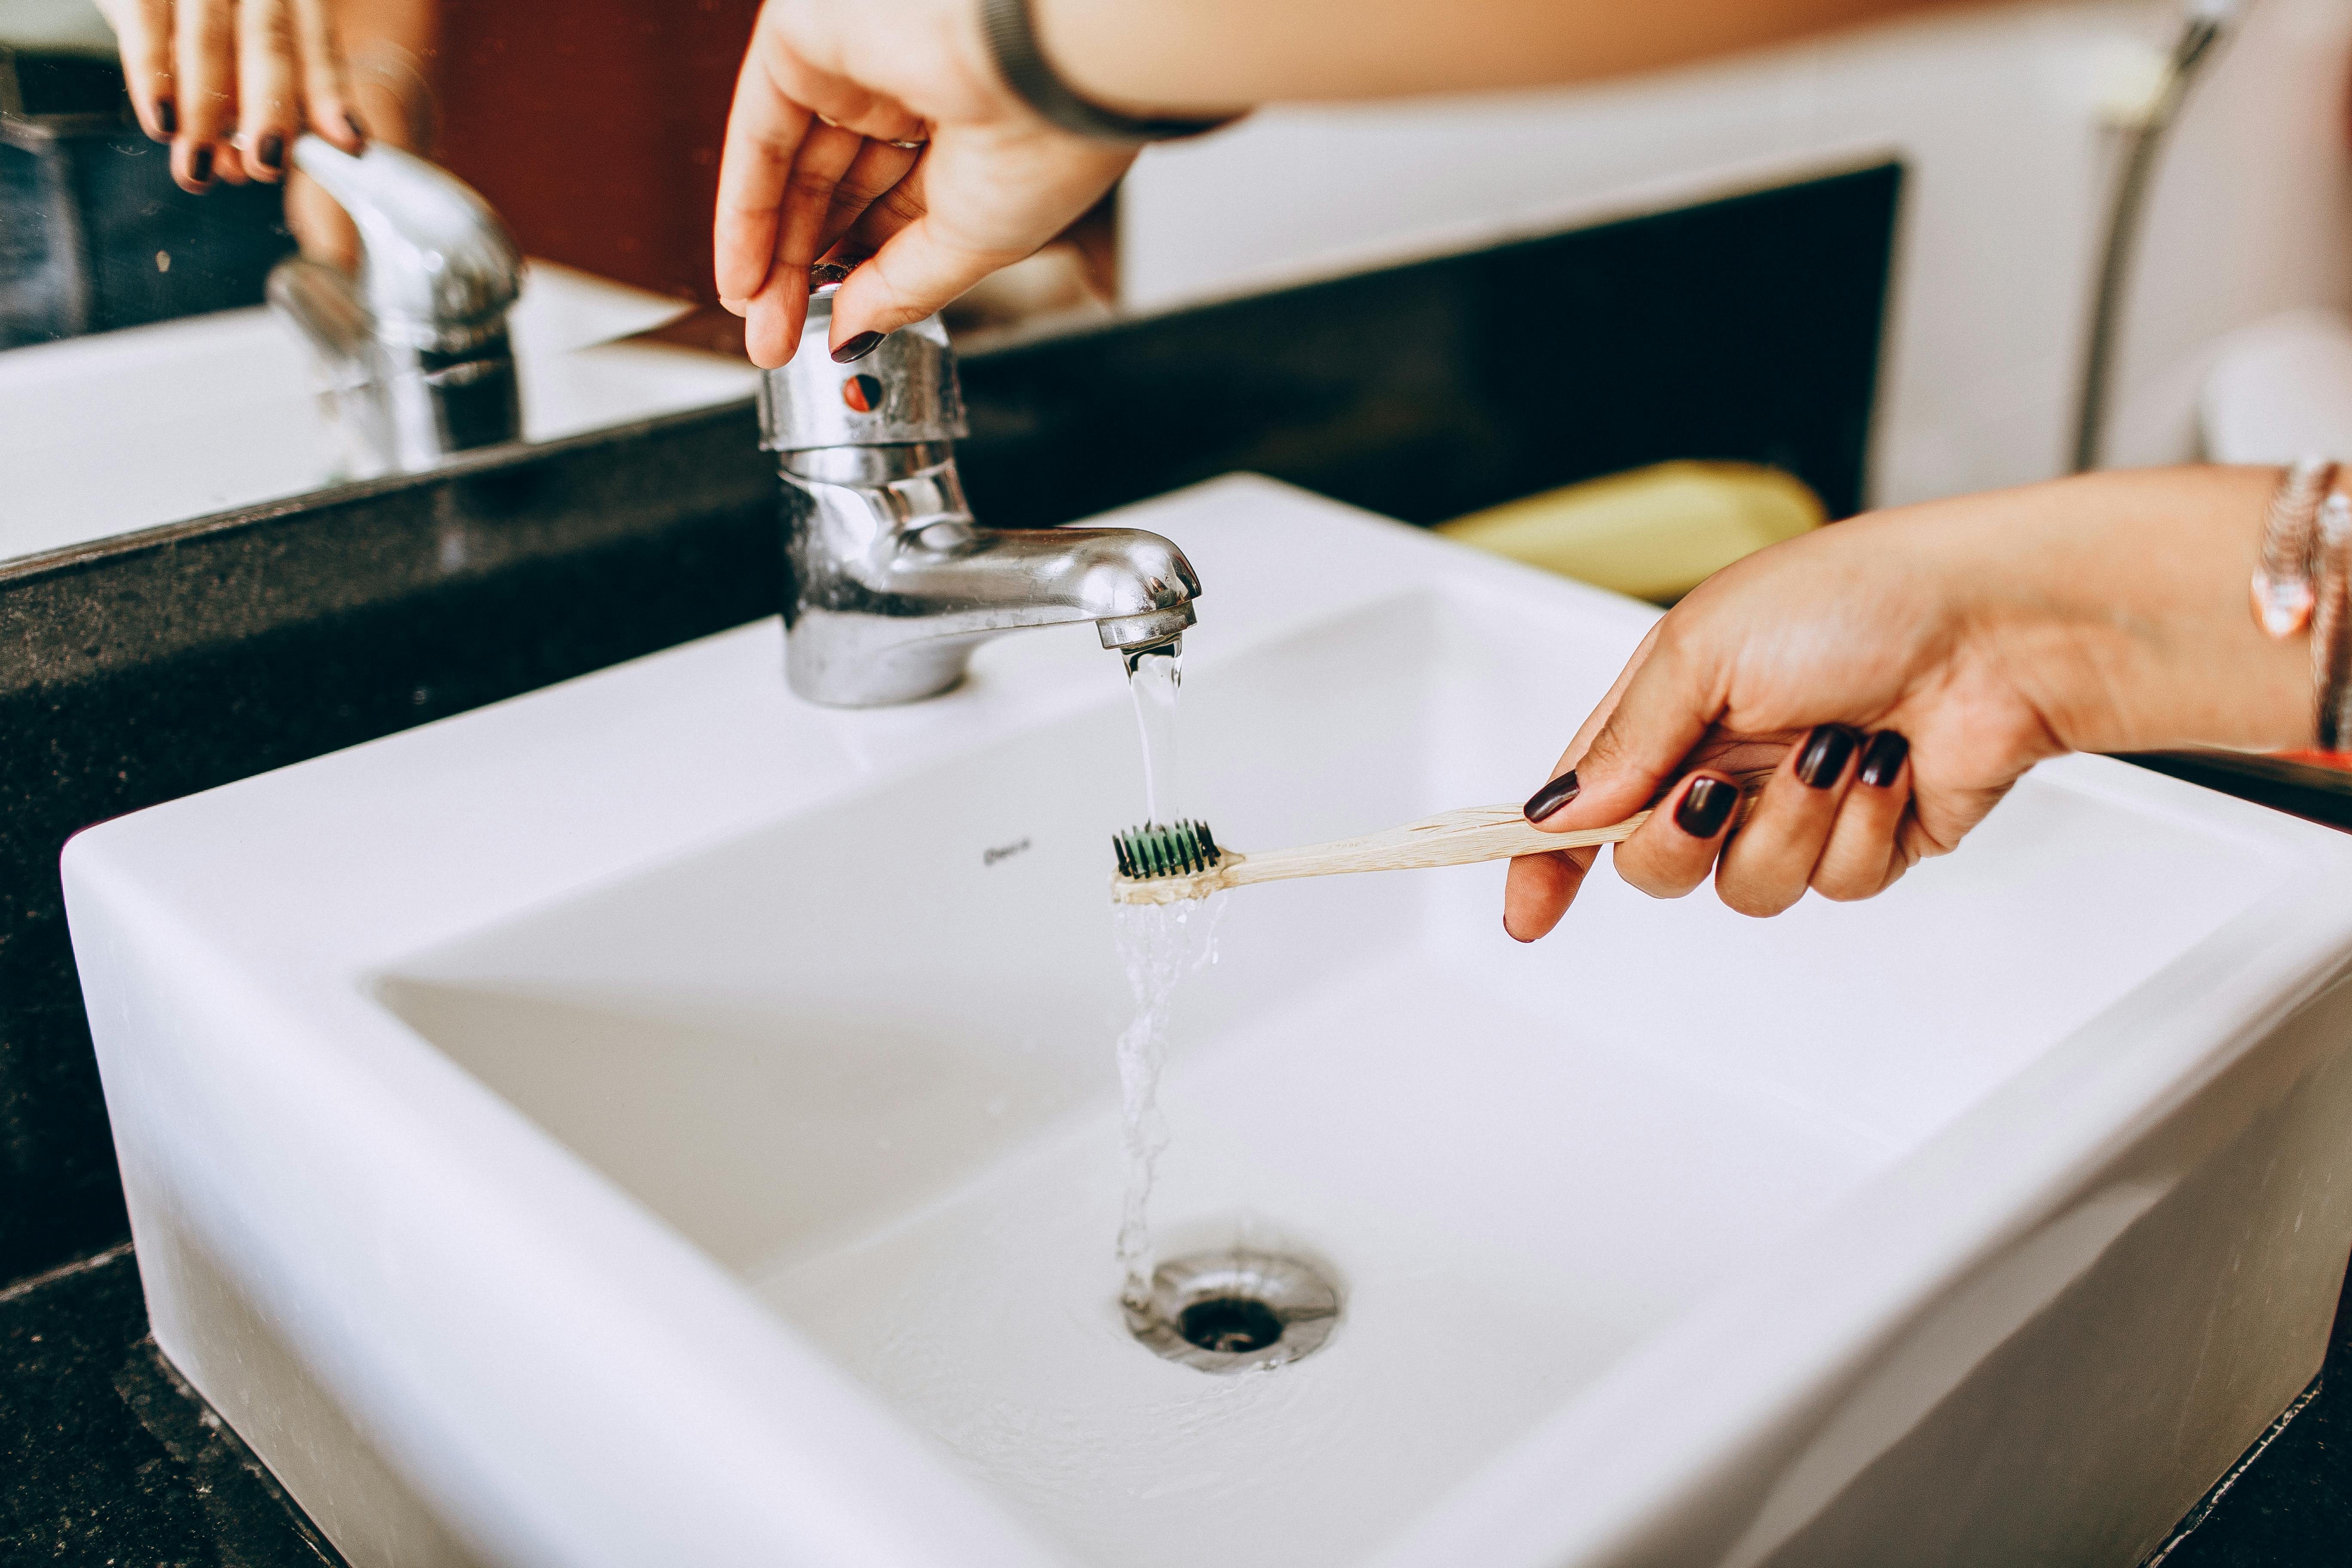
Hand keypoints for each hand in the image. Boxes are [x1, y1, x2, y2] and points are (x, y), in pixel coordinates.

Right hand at [97, 0, 369, 193]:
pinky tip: (163, 127)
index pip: (316, 40)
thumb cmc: (202, 23)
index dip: (330, 93)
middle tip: (266, 164)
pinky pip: (145, 23)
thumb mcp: (241, 48)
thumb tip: (247, 164)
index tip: (349, 142)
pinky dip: (153, 78)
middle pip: (267, 41)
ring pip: (207, 40)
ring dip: (205, 112)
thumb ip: (261, 97)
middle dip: (269, 109)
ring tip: (201, 169)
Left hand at [715, 0, 1140, 367]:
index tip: (836, 331)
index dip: (858, 274)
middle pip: (837, 194)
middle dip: (804, 274)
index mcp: (969, 130)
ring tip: (759, 324)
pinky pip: (760, 131)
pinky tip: (740, 277)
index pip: (894, 210)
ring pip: (795, 168)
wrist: (1044, 55)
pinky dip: (744, 207)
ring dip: (769, 253)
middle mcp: (911, 91)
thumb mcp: (977, 244)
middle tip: (781, 338)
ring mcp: (856, 62)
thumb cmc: (1050, 136)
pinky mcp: (806, 35)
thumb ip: (904, 289)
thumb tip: (853, 331)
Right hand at [1503, 466, 2308, 937]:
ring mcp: (1796, 809)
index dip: (1547, 862)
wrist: (2000, 624)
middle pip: (1654, 865)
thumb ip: (1624, 740)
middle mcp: (1727, 764)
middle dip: (1680, 838)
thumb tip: (1559, 810)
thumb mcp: (1703, 647)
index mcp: (1673, 708)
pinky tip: (1887, 766)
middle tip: (1716, 786)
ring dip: (1789, 824)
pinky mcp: (1868, 843)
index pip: (1585, 802)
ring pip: (1747, 888)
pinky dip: (1859, 826)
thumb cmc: (1858, 597)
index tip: (1528, 914)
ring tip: (1836, 749)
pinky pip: (1833, 884)